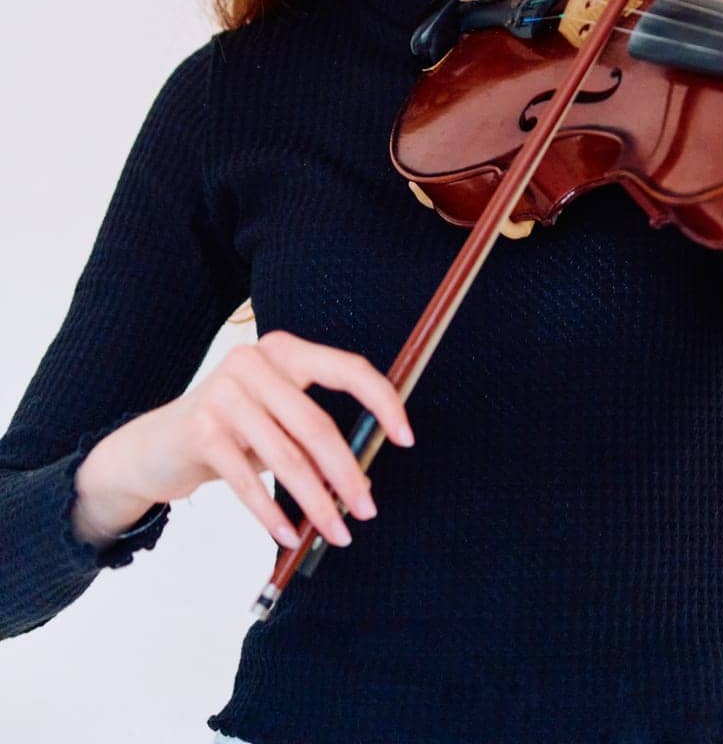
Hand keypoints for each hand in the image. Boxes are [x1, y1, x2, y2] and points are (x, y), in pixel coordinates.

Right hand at [75, 331, 413, 551]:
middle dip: (347, 473)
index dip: (382, 402)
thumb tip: (362, 476)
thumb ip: (313, 433)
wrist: (154, 446)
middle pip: (317, 424)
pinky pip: (248, 480)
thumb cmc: (229, 432)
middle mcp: (254, 362)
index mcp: (284, 351)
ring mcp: (224, 393)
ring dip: (316, 503)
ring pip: (287, 457)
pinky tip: (288, 535)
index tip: (406, 437)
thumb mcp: (274, 419)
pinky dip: (271, 513)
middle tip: (367, 510)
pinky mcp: (201, 429)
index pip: (347, 368)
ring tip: (335, 531)